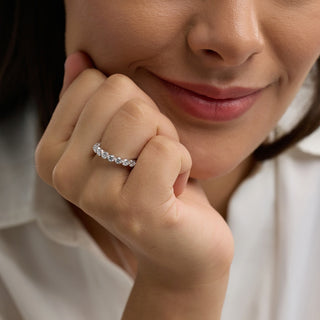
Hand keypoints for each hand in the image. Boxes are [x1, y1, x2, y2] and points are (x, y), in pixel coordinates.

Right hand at [35, 51, 233, 289]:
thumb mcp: (122, 138)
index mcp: (53, 153)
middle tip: (153, 158)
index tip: (135, 141)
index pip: (95, 81)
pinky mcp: (135, 210)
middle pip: (120, 93)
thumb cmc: (154, 185)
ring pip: (142, 116)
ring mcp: (96, 196)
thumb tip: (79, 58)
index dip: (130, 104)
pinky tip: (174, 190)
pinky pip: (167, 148)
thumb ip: (93, 101)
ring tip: (163, 173)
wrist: (182, 248)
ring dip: (167, 139)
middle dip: (151, 120)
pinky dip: (183, 162)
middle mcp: (65, 175)